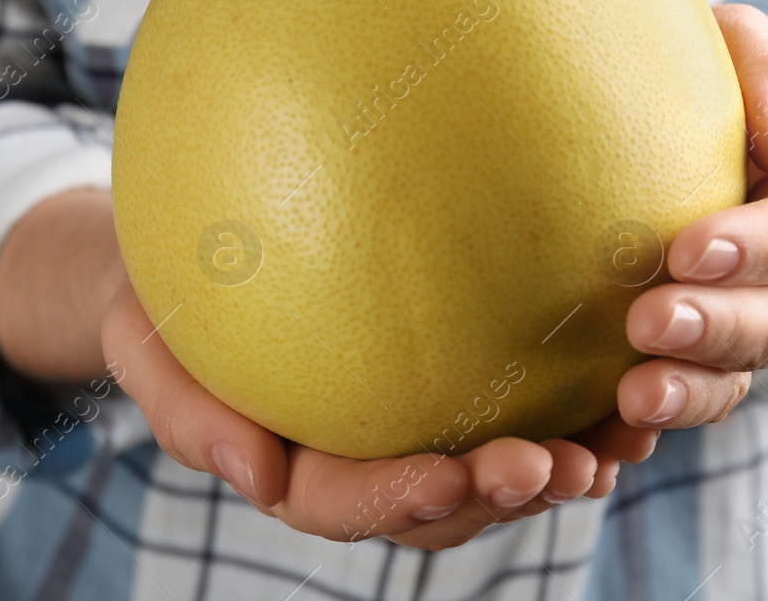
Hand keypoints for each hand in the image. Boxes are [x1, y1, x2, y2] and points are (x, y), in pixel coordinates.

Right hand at [103, 284, 654, 549]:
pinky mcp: (446, 375)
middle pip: (441, 501)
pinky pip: (510, 400)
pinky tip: (622, 377)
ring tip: (619, 441)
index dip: (405, 497)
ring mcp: (409, 421)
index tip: (452, 476)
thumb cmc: (160, 305)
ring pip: (489, 465)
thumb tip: (251, 476)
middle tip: (563, 466)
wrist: (182, 264)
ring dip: (556, 465)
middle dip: (502, 495)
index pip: (350, 502)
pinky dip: (567, 404)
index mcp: (296, 467)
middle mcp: (363, 456)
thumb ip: (188, 413)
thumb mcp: (145, 348)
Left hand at [613, 4, 767, 429]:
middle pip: (764, 324)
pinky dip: (641, 435)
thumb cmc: (707, 78)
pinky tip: (602, 443)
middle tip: (645, 324)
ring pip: (726, 381)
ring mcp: (728, 330)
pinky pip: (672, 407)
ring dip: (686, 394)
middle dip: (709, 329)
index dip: (750, 249)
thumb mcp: (740, 45)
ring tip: (632, 401)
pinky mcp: (675, 362)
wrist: (676, 132)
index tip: (687, 249)